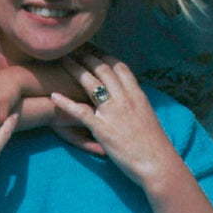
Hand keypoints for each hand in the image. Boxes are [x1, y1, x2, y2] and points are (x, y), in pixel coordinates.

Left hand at [50, 52, 174, 187]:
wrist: (158, 163)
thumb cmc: (155, 146)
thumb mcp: (149, 118)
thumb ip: (137, 105)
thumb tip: (131, 100)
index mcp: (138, 95)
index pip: (120, 67)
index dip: (105, 56)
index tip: (94, 50)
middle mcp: (125, 99)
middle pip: (103, 69)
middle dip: (87, 56)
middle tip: (74, 48)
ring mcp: (113, 112)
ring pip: (91, 83)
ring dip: (75, 69)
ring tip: (63, 60)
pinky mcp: (102, 129)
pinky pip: (80, 111)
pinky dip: (65, 102)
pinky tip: (54, 95)